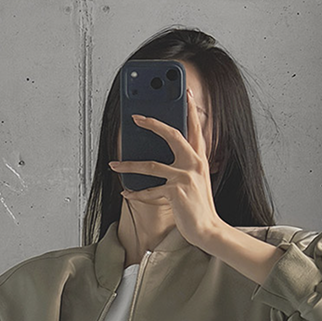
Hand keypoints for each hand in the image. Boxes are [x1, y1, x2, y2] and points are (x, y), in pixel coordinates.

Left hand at [108, 88, 224, 250]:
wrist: (207, 228)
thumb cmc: (198, 205)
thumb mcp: (195, 179)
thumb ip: (185, 164)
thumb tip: (162, 154)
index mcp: (200, 158)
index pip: (196, 127)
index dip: (191, 108)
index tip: (186, 91)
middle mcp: (194, 163)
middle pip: (171, 134)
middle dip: (152, 123)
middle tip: (136, 117)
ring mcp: (185, 176)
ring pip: (151, 164)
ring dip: (128, 165)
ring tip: (114, 165)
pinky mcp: (176, 191)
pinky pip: (149, 189)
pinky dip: (135, 192)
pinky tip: (126, 192)